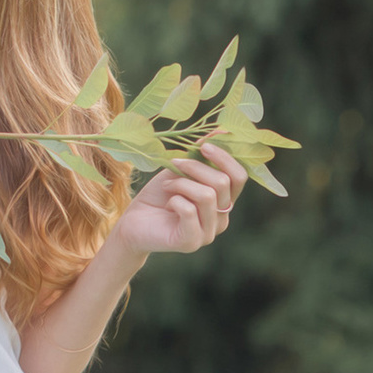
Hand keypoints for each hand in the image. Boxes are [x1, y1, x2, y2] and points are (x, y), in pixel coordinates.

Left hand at [110, 140, 247, 260]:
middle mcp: (221, 219)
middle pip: (223, 183)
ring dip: (181, 183)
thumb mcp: (181, 171)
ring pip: (207, 195)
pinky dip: (175, 199)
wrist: (133, 222)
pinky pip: (189, 210)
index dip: (225, 158)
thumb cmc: (159, 196)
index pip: (239, 177)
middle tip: (174, 164)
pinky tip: (167, 203)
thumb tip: (221, 131)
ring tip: (167, 185)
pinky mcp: (191, 241)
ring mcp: (208, 233)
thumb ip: (201, 156)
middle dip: (195, 167)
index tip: (203, 145)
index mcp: (224, 201)